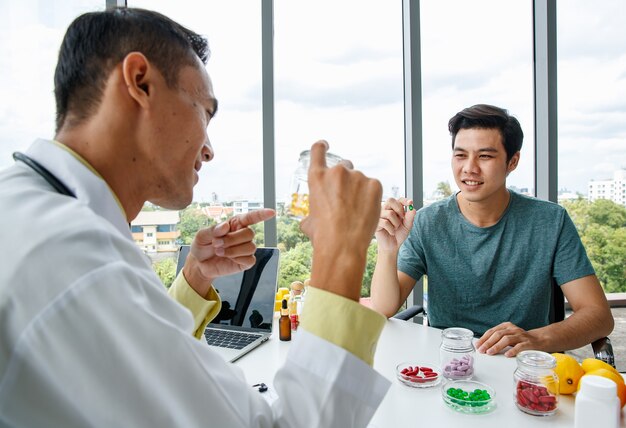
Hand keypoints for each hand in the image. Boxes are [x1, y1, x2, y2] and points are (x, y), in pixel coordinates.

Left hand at [182, 208, 275, 297]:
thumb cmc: (202, 246)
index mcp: (234, 224)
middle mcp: (242, 235)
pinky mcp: (245, 262)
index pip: (251, 217)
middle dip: (232, 239)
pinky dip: (238, 259)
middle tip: (216, 244)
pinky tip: (229, 259)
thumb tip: (226, 226)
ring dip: (233, 250)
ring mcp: (245, 249)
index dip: (261, 214)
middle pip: (249, 233)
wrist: (200, 264)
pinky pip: (250, 259)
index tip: (271, 212)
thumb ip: (212, 230)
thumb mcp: (201, 236)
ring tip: (219, 252)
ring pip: (250, 247)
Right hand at [300, 140, 381, 300]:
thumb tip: (313, 216)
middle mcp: (336, 172)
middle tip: (347, 199)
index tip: (326, 144)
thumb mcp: (309, 220)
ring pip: (360, 179)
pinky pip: (373, 187)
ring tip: (356, 213)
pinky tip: (366, 211)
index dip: (322, 146)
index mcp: (317, 177)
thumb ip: (314, 208)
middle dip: (346, 179)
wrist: (342, 245)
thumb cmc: (323, 236)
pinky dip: (371, 197)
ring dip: (359, 191)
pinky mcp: (374, 184)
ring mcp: (357, 176)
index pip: (318, 150)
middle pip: (344, 167)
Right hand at [375, 197, 415, 251]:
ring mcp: (380, 215)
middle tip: (402, 217)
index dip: (405, 200)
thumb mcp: (407, 226)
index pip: (399, 200)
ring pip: (390, 213)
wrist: (392, 245)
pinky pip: (385, 222)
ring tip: (395, 228)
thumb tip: (413, 209)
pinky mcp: (376, 222)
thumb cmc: (399, 234)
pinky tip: (391, 232)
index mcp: (394, 208)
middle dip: (399, 209)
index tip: (410, 203)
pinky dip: (391, 229)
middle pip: (390, 200)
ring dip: (396, 223)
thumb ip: (410, 218)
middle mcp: (386, 209)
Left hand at [475, 322, 542, 357]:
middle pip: (498, 334)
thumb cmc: (520, 340)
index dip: (484, 338)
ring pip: (507, 339)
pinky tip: (507, 355)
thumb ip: (497, 339)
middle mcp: (513, 329)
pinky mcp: (528, 343)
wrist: (540, 340)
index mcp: (506, 326)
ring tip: (490, 352)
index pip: (492, 331)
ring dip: (497, 346)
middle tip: (481, 350)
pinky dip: (513, 350)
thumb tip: (482, 346)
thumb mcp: (508, 336)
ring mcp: (521, 336)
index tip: (477, 345)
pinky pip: (520, 346)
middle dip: (488, 342)